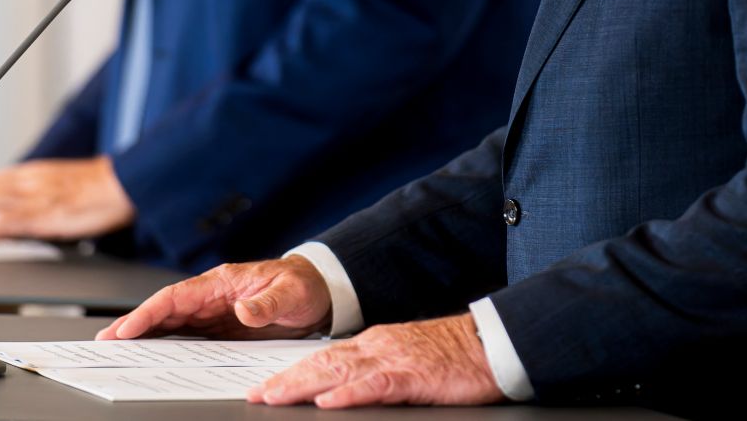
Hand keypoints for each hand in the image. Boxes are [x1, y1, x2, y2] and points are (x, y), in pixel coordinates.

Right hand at [96, 256, 332, 340]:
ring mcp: (213, 311)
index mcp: (221, 282)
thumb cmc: (302, 286)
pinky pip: (187, 335)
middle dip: (134, 323)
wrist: (318, 291)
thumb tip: (243, 310)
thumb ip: (266, 304)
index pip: (176, 297)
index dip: (149, 311)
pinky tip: (152, 354)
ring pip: (171, 323)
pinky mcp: (219, 325)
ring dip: (145, 335)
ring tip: (118, 348)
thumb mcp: (289, 295)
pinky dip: (166, 343)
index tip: (128, 327)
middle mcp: (212, 295)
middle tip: (106, 340)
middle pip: (165, 310)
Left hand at [250, 314, 503, 407]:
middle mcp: (376, 346)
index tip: (266, 387)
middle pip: (321, 364)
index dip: (291, 374)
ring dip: (303, 385)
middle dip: (285, 380)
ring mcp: (393, 359)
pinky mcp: (413, 375)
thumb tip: (343, 393)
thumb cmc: (453, 358)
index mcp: (374, 344)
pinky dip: (349, 394)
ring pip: (338, 371)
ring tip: (276, 396)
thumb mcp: (406, 361)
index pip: (323, 359)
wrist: (489, 346)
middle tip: (256, 395)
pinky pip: (375, 385)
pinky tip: (329, 403)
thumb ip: (376, 373)